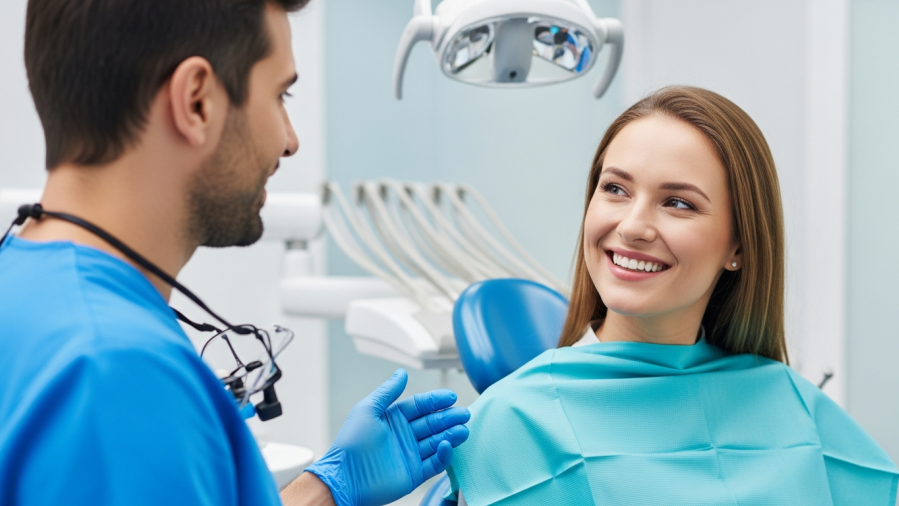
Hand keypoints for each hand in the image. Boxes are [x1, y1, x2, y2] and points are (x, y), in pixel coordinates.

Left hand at [305, 369, 469, 505]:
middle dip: (449, 417)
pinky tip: (447, 445)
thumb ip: (388, 392)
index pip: (420, 405)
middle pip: (432, 423)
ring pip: (437, 441)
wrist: (345, 478)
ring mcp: (410, 454)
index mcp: (393, 419)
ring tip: (463, 429)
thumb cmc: (351, 444)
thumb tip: (401, 373)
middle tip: (464, 413)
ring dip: (451, 434)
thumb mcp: (367, 410)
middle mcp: (404, 435)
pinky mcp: (414, 473)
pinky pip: (434, 463)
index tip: (451, 397)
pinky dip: (443, 455)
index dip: (435, 400)